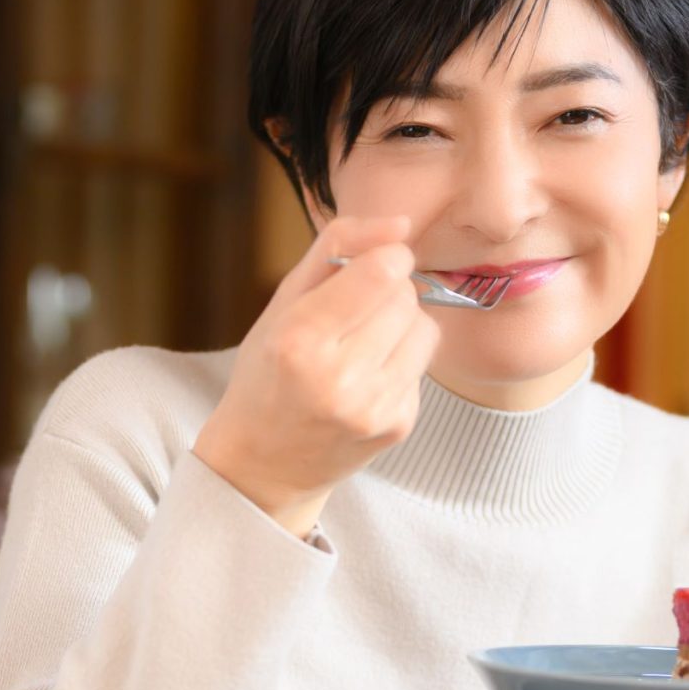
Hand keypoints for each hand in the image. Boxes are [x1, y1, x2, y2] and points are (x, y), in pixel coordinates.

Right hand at [193, 216, 441, 536]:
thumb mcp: (282, 303)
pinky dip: (400, 362)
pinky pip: (422, 365)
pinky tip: (366, 381)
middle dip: (387, 292)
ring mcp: (373, 408)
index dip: (385, 257)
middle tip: (352, 316)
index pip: (382, 271)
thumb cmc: (267, 374)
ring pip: (425, 328)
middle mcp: (338, 379)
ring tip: (361, 348)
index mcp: (299, 341)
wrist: (263, 466)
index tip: (370, 266)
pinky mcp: (398, 426)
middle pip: (405, 296)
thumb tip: (401, 224)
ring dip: (400, 326)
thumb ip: (337, 248)